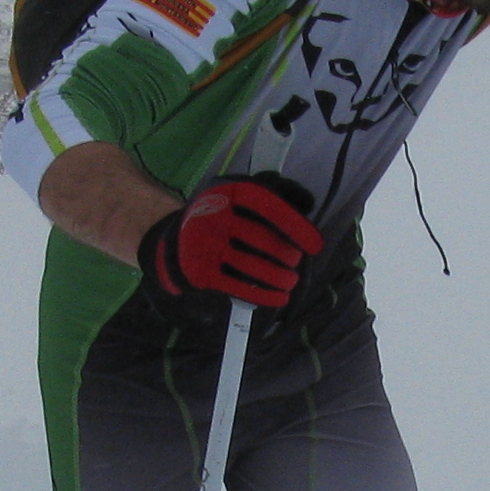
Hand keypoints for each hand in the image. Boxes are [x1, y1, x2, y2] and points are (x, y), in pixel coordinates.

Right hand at [138, 172, 320, 307]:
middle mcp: (214, 216)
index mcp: (227, 192)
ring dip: (281, 278)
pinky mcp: (201, 272)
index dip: (294, 225)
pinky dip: (264, 296)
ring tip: (291, 281)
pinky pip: (239, 287)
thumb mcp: (238, 197)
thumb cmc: (220, 217)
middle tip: (295, 262)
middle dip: (288, 256)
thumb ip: (272, 194)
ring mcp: (205, 246)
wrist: (174, 242)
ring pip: (254, 266)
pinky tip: (280, 298)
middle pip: (263, 240)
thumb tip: (308, 204)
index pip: (267, 204)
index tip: (315, 245)